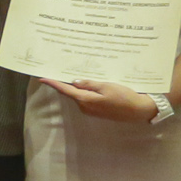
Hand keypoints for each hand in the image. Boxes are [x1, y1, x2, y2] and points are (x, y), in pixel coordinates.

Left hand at [44, 77, 162, 123]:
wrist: (138, 110)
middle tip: (59, 69)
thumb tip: (73, 82)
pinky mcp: (97, 111)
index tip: (42, 77)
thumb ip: (89, 84)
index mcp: (85, 100)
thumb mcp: (106, 86)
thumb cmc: (124, 96)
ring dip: (75, 86)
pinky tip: (86, 83)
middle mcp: (84, 107)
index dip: (53, 83)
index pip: (65, 90)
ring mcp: (90, 110)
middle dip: (64, 82)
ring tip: (72, 73)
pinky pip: (86, 99)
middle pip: (71, 92)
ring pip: (78, 95)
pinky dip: (84, 91)